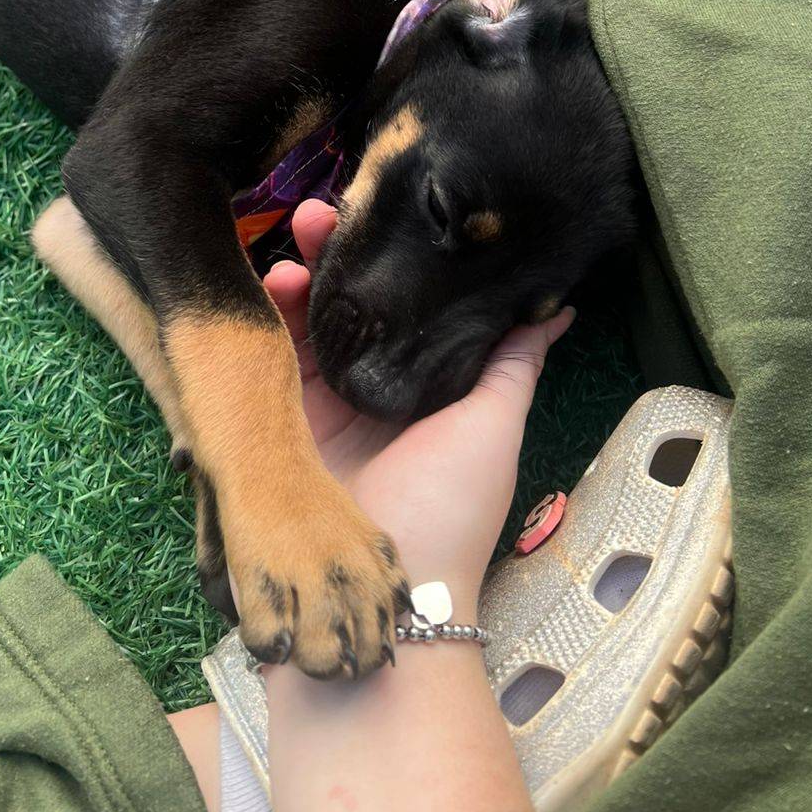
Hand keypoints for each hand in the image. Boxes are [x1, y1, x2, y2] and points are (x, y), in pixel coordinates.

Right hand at [265, 201, 572, 620]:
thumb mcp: (494, 425)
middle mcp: (358, 388)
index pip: (389, 303)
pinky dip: (255, 322)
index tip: (368, 215)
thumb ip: (513, 362)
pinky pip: (257, 365)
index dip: (376, 258)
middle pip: (335, 305)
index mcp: (410, 383)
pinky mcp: (268, 429)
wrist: (384, 597)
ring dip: (286, 279)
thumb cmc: (450, 507)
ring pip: (291, 325)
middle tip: (313, 213)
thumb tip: (556, 303)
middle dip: (324, 255)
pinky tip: (257, 286)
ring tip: (283, 246)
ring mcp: (309, 409)